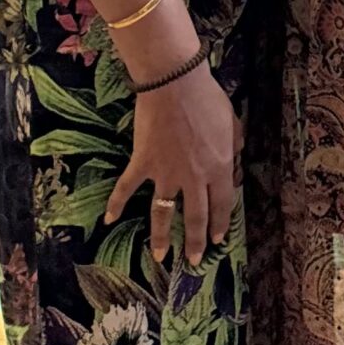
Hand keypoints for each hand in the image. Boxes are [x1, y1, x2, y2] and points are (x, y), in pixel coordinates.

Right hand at [104, 63, 239, 265]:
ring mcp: (166, 173)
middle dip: (196, 242)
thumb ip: (234, 147)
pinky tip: (109, 220)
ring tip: (161, 257)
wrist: (175, 83)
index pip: (222, 204)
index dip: (220, 224)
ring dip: (162, 237)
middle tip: (194, 261)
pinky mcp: (142, 164)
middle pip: (196, 217)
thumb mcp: (232, 123)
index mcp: (218, 168)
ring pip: (164, 214)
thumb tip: (234, 163)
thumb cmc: (207, 98)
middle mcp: (194, 178)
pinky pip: (126, 188)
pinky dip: (115, 204)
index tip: (218, 240)